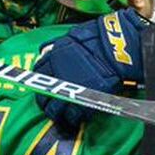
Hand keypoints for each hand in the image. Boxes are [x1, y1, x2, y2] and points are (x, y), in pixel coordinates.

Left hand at [34, 8, 146, 130]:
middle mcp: (58, 74)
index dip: (40, 79)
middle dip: (45, 101)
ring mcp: (70, 89)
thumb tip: (46, 49)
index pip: (39, 71)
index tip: (44, 83)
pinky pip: (73, 115)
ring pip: (54, 108)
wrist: (116, 48)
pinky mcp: (84, 100)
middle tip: (49, 103)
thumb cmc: (98, 39)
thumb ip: (57, 46)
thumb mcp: (72, 36)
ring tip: (59, 114)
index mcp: (54, 57)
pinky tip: (74, 117)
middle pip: (43, 94)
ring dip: (55, 113)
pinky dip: (72, 118)